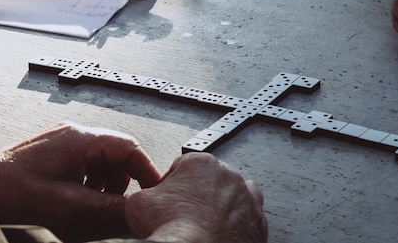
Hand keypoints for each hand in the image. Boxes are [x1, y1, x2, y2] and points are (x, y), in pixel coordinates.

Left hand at [0, 122, 161, 239]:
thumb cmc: (11, 195)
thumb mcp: (71, 207)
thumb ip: (110, 211)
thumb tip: (140, 216)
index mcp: (81, 138)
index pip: (130, 148)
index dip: (147, 172)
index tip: (154, 192)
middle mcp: (73, 135)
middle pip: (117, 156)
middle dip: (123, 183)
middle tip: (120, 207)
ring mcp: (61, 144)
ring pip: (101, 163)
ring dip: (104, 187)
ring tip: (91, 208)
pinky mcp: (52, 156)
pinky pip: (83, 168)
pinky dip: (88, 186)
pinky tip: (75, 204)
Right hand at [126, 152, 267, 242]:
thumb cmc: (173, 230)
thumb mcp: (139, 203)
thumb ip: (145, 192)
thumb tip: (144, 197)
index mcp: (201, 163)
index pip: (182, 167)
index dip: (171, 185)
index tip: (166, 200)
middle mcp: (229, 176)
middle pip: (209, 181)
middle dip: (198, 194)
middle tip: (184, 215)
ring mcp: (247, 199)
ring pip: (233, 197)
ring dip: (222, 207)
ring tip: (206, 225)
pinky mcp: (258, 222)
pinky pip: (247, 219)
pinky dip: (236, 226)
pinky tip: (221, 235)